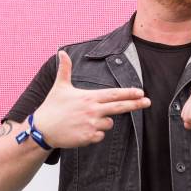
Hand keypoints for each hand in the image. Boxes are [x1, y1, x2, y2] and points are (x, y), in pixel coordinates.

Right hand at [33, 50, 150, 147]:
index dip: (129, 93)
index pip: (114, 94)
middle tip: (148, 102)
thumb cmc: (52, 107)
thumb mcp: (60, 86)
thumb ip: (65, 69)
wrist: (42, 129)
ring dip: (102, 121)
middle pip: (120, 107)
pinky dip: (95, 133)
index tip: (141, 92)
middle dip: (136, 104)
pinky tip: (82, 130)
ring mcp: (92, 125)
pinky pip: (100, 135)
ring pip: (108, 123)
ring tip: (84, 120)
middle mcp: (93, 110)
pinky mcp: (88, 137)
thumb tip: (61, 52)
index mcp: (89, 97)